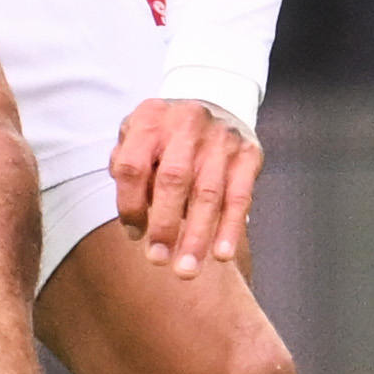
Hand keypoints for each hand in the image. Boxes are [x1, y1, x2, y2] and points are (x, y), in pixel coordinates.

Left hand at [108, 95, 261, 276]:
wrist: (217, 103)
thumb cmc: (167, 135)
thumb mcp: (137, 135)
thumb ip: (126, 168)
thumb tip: (133, 215)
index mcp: (151, 119)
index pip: (133, 167)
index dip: (130, 205)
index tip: (134, 234)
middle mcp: (187, 124)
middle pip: (173, 179)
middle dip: (164, 225)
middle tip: (157, 261)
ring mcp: (221, 138)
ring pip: (208, 192)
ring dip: (197, 235)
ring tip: (186, 270)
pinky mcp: (248, 154)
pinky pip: (239, 196)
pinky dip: (230, 228)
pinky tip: (221, 255)